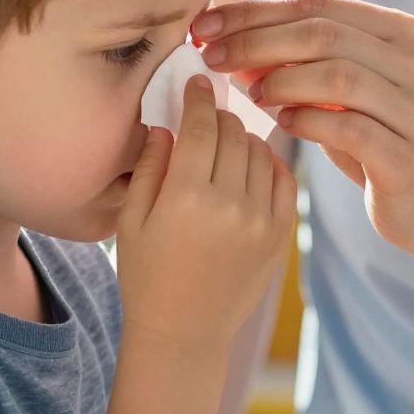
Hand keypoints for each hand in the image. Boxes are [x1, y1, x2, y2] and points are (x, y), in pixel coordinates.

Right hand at [115, 74, 296, 350]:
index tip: (198, 81)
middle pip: (234, 133)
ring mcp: (260, 220)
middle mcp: (230, 204)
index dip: (198, 97)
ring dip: (243, 138)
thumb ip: (149, 167)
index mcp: (186, 197)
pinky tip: (251, 165)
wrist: (184, 332)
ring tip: (227, 141)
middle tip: (209, 112)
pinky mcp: (279, 235)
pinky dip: (269, 164)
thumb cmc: (146, 277)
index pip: (201, 125)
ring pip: (260, 152)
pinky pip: (282, 179)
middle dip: (220, 115)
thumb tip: (166, 125)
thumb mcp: (131, 220)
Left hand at [192, 0, 413, 253]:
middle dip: (257, 42)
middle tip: (212, 57)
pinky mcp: (409, 156)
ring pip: (338, 77)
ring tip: (250, 94)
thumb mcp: (340, 93)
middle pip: (323, 35)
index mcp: (400, 33)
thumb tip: (225, 38)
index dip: (254, 12)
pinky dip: (309, 122)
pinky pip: (350, 129)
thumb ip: (297, 62)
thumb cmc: (376, 141)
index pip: (316, 4)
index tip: (204, 27)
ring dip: (282, 81)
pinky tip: (283, 124)